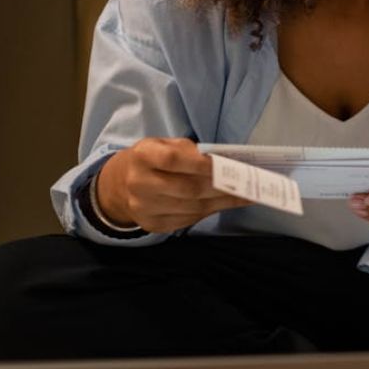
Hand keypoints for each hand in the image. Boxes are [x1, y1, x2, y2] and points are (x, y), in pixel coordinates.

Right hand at [97, 137, 252, 232]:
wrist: (121, 184)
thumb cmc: (153, 159)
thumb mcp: (165, 144)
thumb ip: (190, 151)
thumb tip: (225, 162)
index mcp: (142, 156)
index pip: (173, 160)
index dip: (202, 164)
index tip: (228, 164)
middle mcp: (139, 183)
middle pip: (188, 188)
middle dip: (221, 186)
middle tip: (248, 183)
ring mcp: (144, 208)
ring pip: (193, 207)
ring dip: (223, 201)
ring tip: (246, 194)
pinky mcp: (153, 224)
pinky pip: (189, 220)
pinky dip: (212, 211)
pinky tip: (228, 203)